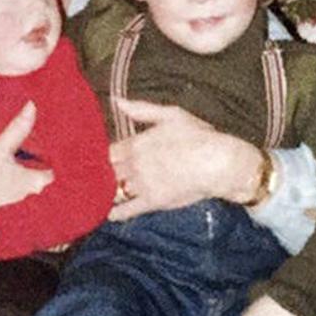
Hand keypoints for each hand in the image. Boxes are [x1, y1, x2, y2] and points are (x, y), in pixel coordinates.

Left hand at [108, 97, 263, 220]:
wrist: (217, 162)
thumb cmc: (198, 136)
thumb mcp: (171, 115)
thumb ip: (141, 110)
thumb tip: (116, 101)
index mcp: (136, 143)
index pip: (108, 152)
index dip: (105, 156)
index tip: (103, 159)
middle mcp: (134, 164)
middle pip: (108, 171)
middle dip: (105, 174)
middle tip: (99, 178)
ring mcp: (141, 184)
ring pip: (114, 190)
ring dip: (108, 192)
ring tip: (104, 194)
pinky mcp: (152, 202)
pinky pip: (126, 210)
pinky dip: (116, 213)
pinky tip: (110, 214)